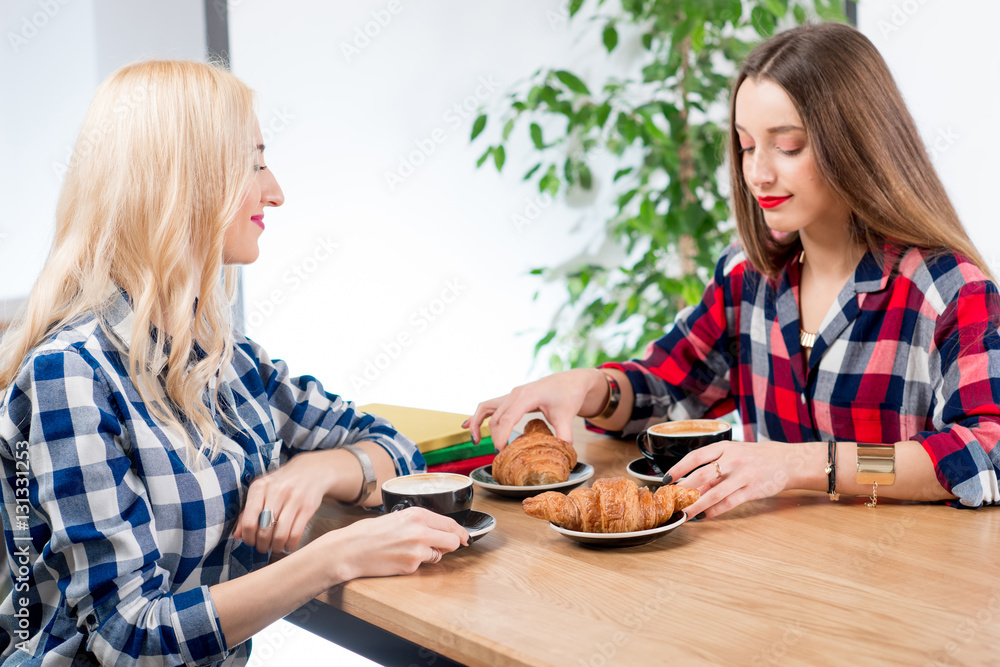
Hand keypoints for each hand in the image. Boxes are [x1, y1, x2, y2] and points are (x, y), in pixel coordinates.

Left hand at [234, 449, 338, 553]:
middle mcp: (276, 492)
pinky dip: (291, 544)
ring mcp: (294, 499)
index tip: (251, 542)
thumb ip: (247, 512)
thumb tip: (237, 536)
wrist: (311, 470)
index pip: (249, 521)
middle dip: (262, 545)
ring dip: (277, 546)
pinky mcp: (308, 507)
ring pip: (280, 534)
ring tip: (276, 547)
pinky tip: (289, 544)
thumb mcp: (262, 491)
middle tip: (264, 547)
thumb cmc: (282, 483)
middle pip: (264, 530)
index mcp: (260, 487)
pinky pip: (296, 533)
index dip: (248, 537)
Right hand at [323, 507, 468, 580]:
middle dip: (451, 545)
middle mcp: (421, 530)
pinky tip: (399, 558)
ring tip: (410, 550)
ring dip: (431, 555)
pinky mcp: (411, 566)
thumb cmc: (368, 533)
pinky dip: (415, 564)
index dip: (460, 532)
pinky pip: (422, 566)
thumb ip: (418, 522)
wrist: (349, 550)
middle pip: (453, 541)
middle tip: (445, 547)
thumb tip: (437, 530)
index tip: (465, 537)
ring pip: (439, 555)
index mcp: (417, 514)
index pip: (450, 523)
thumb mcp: (396, 518)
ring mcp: (417, 550)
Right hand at [462, 369, 607, 449]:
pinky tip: (466, 425)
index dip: (501, 435)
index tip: (500, 451)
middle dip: (495, 437)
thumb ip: (563, 435)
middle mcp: (515, 393)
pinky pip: (489, 406)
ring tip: (476, 442)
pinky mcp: (511, 398)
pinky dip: (478, 416)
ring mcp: (511, 394)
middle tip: (500, 456)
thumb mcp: (567, 416)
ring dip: (479, 424)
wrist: (569, 381)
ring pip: (488, 410)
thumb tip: (561, 452)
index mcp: (527, 396)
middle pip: (497, 417)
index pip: (508, 417)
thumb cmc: (567, 395)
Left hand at [665, 440, 817, 518]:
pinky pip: (729, 503)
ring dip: (696, 505)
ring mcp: (743, 475)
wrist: (786, 461)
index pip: (696, 456)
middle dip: (684, 489)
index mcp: (724, 447)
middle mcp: (732, 459)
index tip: (666, 478)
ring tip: (684, 513)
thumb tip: (690, 484)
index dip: (679, 467)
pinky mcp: (752, 490)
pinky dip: (714, 511)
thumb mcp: (733, 454)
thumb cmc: (754, 457)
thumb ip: (714, 468)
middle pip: (702, 475)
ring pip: (714, 493)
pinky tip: (704, 516)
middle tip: (671, 500)